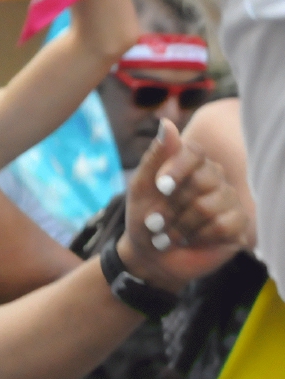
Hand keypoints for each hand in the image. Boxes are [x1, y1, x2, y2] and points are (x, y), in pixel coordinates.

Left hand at [121, 119, 247, 292]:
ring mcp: (229, 200)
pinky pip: (224, 225)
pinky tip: (192, 240)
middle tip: (157, 220)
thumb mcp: (141, 187)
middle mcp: (214, 178)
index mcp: (191, 165)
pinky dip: (199, 236)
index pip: (195, 153)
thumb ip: (156, 156)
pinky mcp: (238, 224)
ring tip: (171, 234)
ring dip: (182, 225)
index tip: (161, 187)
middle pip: (203, 180)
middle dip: (173, 206)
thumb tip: (166, 122)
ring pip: (211, 205)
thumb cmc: (144, 218)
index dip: (178, 168)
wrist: (150, 256)